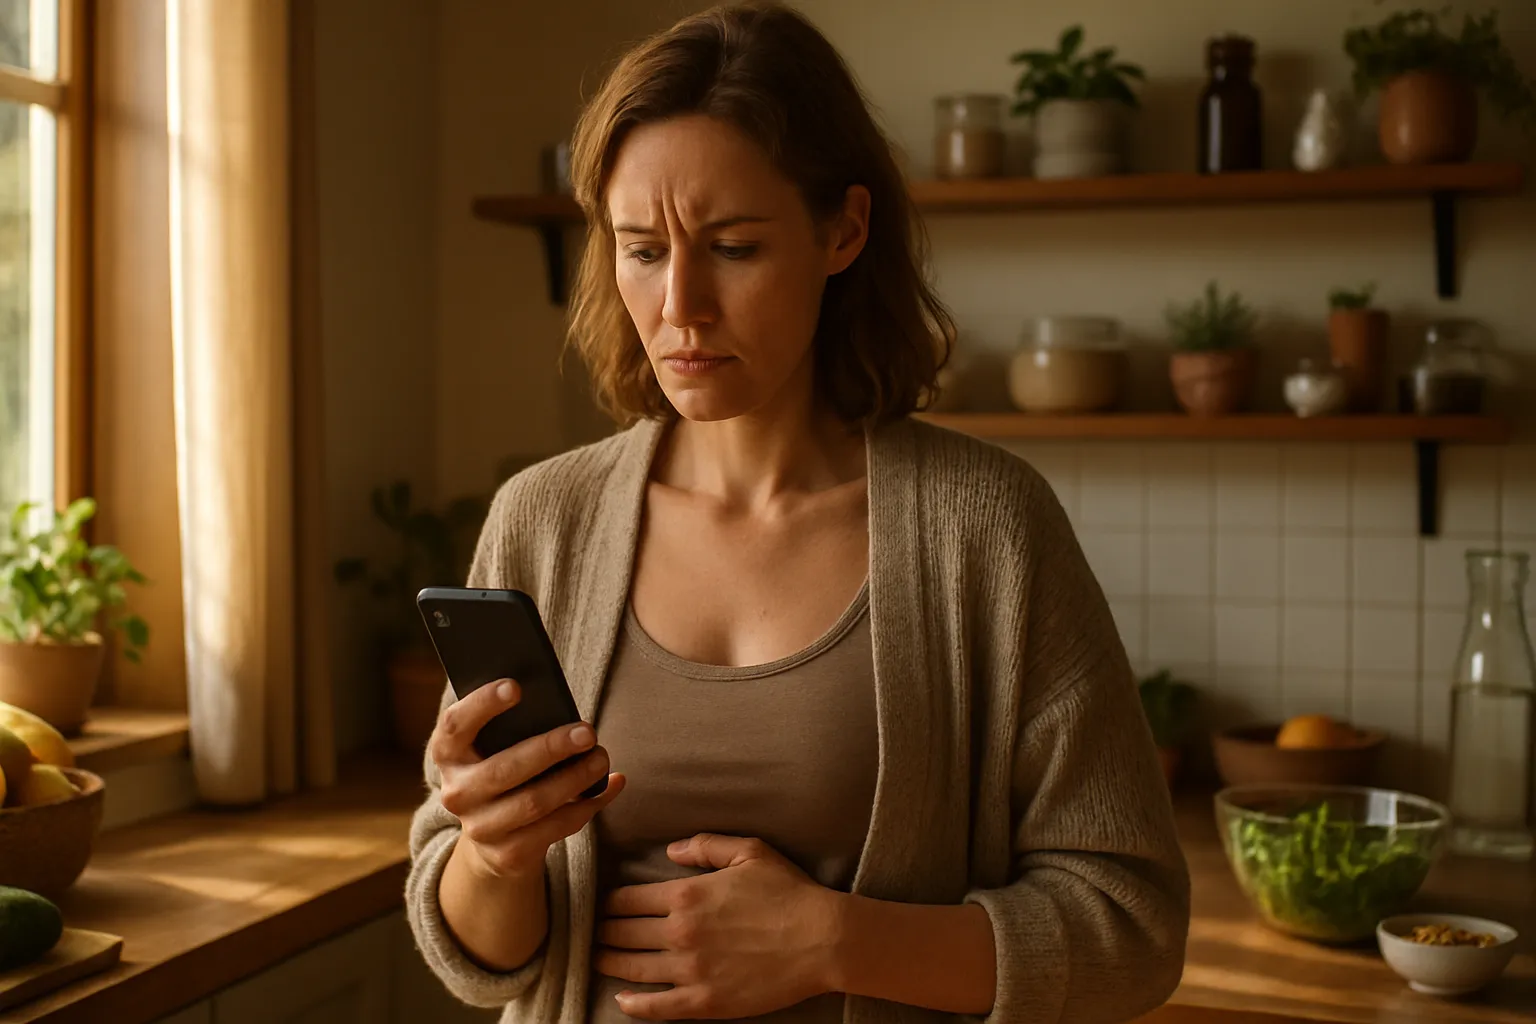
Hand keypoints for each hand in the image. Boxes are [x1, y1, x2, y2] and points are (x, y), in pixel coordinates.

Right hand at [429, 678, 625, 879]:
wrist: (493, 837)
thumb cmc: (504, 769)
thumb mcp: (496, 747)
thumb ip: (515, 727)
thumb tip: (563, 712)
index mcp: (449, 755)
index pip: (455, 725)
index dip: (481, 704)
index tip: (516, 686)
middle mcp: (456, 793)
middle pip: (504, 769)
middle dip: (551, 748)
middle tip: (587, 732)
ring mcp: (480, 828)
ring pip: (534, 802)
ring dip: (575, 779)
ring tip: (601, 758)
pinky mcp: (507, 854)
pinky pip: (554, 828)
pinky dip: (588, 805)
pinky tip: (609, 786)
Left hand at [595, 834, 842, 1019]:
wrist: (823, 939)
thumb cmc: (789, 892)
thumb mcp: (750, 851)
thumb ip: (704, 846)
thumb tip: (669, 850)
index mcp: (686, 895)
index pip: (627, 899)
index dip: (610, 902)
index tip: (605, 905)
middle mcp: (680, 932)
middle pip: (622, 933)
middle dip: (604, 931)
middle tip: (597, 932)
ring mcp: (690, 970)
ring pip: (631, 968)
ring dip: (609, 962)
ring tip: (599, 959)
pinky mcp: (704, 1002)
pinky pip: (656, 1008)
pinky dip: (633, 1004)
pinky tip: (622, 999)